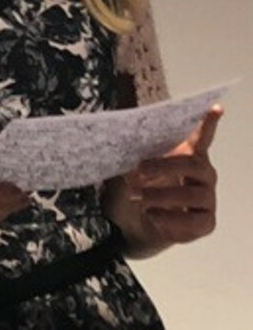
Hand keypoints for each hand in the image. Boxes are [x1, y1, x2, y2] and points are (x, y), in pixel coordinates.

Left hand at [124, 105, 221, 246]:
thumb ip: (128, 156)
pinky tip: (152, 215)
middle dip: (165, 165)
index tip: (215, 108)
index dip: (208, 125)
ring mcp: (207, 199)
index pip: (200, 139)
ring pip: (193, 194)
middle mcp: (202, 176)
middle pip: (193, 164)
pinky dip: (169, 218)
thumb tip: (120, 138)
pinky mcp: (205, 223)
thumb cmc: (135, 193)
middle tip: (139, 170)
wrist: (134, 227)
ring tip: (139, 199)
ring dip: (162, 195)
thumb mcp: (127, 172)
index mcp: (187, 158)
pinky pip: (193, 221)